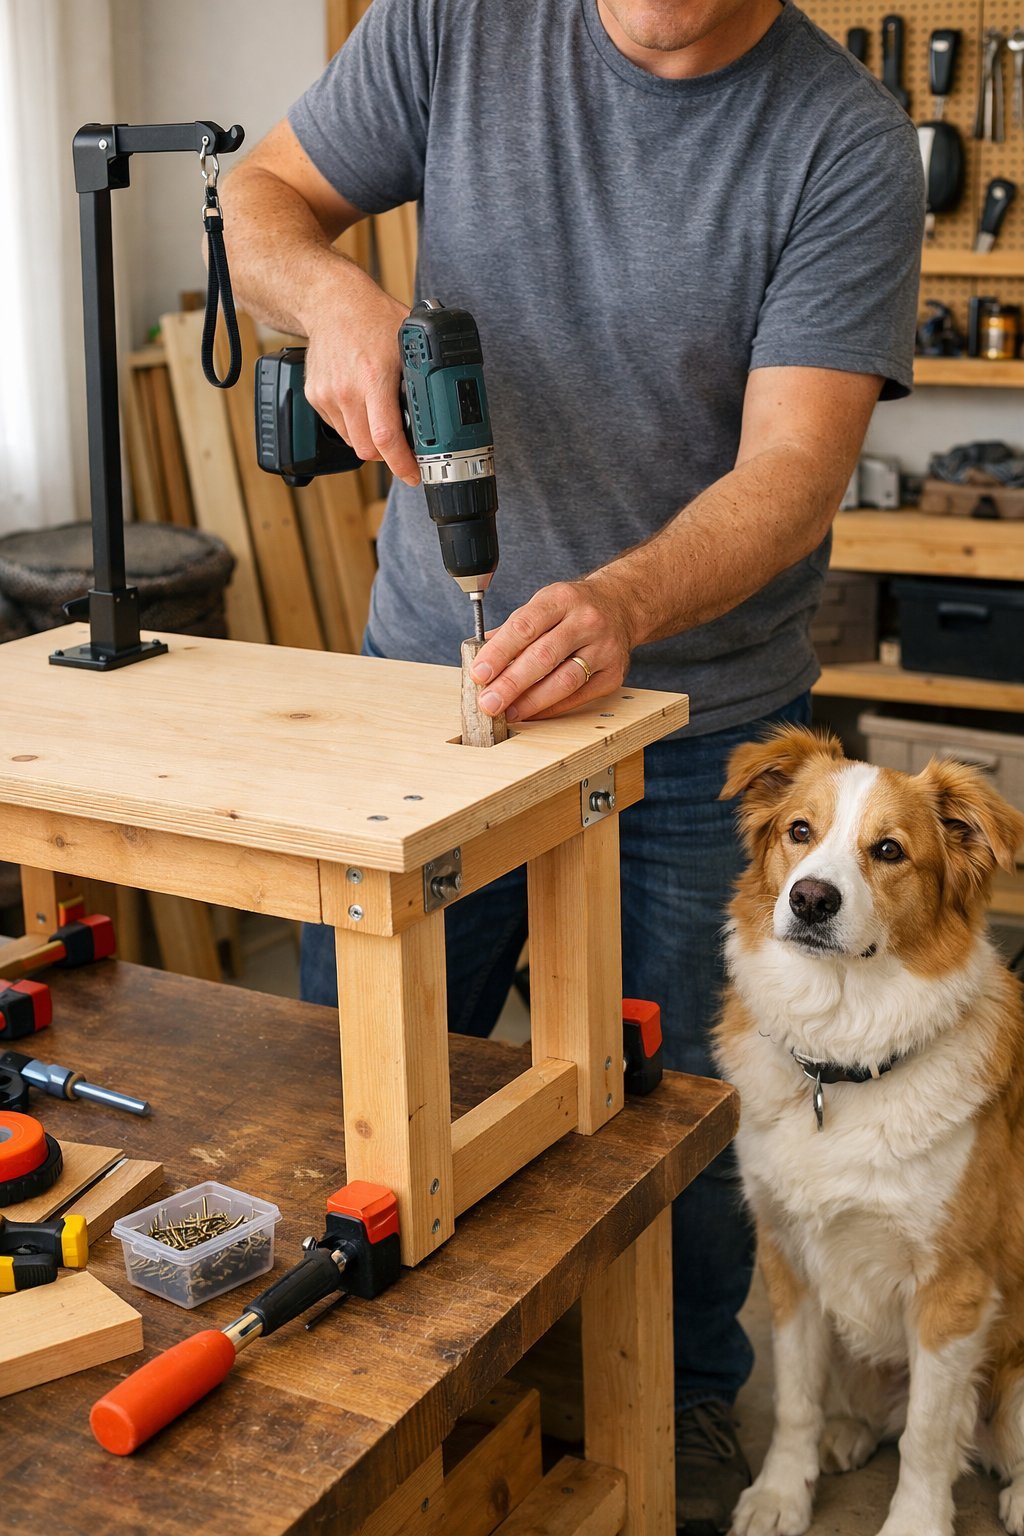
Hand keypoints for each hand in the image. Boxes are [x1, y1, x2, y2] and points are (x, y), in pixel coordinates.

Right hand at [301, 274, 418, 484]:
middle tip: (403, 448)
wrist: (331, 301)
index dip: (402, 463)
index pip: (386, 437)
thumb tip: (444, 403)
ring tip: (382, 418)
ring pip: (353, 442)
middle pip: (368, 449)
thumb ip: (423, 373)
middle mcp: (346, 390)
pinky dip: (353, 426)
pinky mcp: (315, 396)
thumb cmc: (372, 317)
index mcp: (373, 377)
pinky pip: (338, 428)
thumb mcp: (408, 341)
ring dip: (370, 440)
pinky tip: (362, 405)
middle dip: (388, 455)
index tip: (414, 474)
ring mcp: (328, 395)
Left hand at [470, 574, 638, 721]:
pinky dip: (551, 707)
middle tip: (489, 702)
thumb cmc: (573, 608)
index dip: (499, 653)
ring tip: (508, 712)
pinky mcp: (613, 673)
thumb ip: (513, 629)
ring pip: (564, 680)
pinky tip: (531, 712)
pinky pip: (579, 696)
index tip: (479, 674)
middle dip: (512, 683)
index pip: (525, 627)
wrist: (621, 605)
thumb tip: (479, 656)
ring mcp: (604, 648)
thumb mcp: (543, 604)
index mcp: (561, 599)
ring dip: (531, 701)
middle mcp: (586, 621)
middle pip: (544, 656)